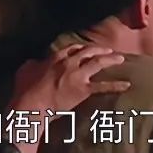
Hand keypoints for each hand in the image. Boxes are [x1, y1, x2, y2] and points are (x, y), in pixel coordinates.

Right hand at [9, 44, 130, 113]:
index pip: (72, 48)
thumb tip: (35, 61)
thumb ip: (33, 63)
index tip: (86, 49)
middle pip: (88, 51)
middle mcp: (69, 62)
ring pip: (98, 62)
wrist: (32, 104)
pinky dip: (116, 85)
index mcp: (56, 57)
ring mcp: (78, 75)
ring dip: (110, 59)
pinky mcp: (83, 90)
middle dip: (99, 49)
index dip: (81, 48)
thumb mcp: (25, 69)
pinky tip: (126, 85)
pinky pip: (103, 87)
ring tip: (120, 59)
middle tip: (108, 50)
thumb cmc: (26, 89)